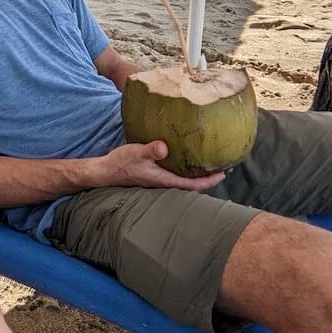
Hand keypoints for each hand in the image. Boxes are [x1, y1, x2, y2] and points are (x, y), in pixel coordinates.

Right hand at [96, 141, 225, 191]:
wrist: (106, 170)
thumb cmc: (121, 163)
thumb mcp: (136, 153)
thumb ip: (151, 150)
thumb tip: (164, 147)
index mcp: (164, 179)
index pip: (193, 184)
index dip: (210, 180)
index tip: (224, 173)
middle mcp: (165, 182)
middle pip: (193, 183)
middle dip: (210, 176)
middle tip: (226, 166)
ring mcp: (161, 179)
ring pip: (186, 178)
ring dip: (200, 172)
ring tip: (212, 161)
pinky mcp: (156, 173)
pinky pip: (177, 172)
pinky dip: (188, 167)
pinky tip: (190, 157)